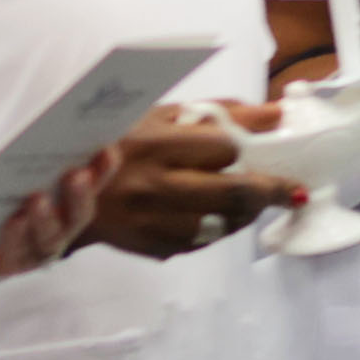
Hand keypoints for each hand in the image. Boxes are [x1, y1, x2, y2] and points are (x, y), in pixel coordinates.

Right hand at [74, 104, 298, 257]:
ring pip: (223, 223)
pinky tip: (226, 215)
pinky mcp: (153, 247)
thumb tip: (277, 114)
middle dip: (271, 191)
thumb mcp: (164, 114)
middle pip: (232, 192)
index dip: (252, 148)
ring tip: (258, 200)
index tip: (274, 148)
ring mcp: (153, 222)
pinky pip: (204, 242)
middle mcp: (153, 185)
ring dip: (249, 212)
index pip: (224, 147)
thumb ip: (221, 112)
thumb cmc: (123, 141)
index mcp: (155, 143)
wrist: (67, 189)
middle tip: (292, 190)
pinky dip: (223, 228)